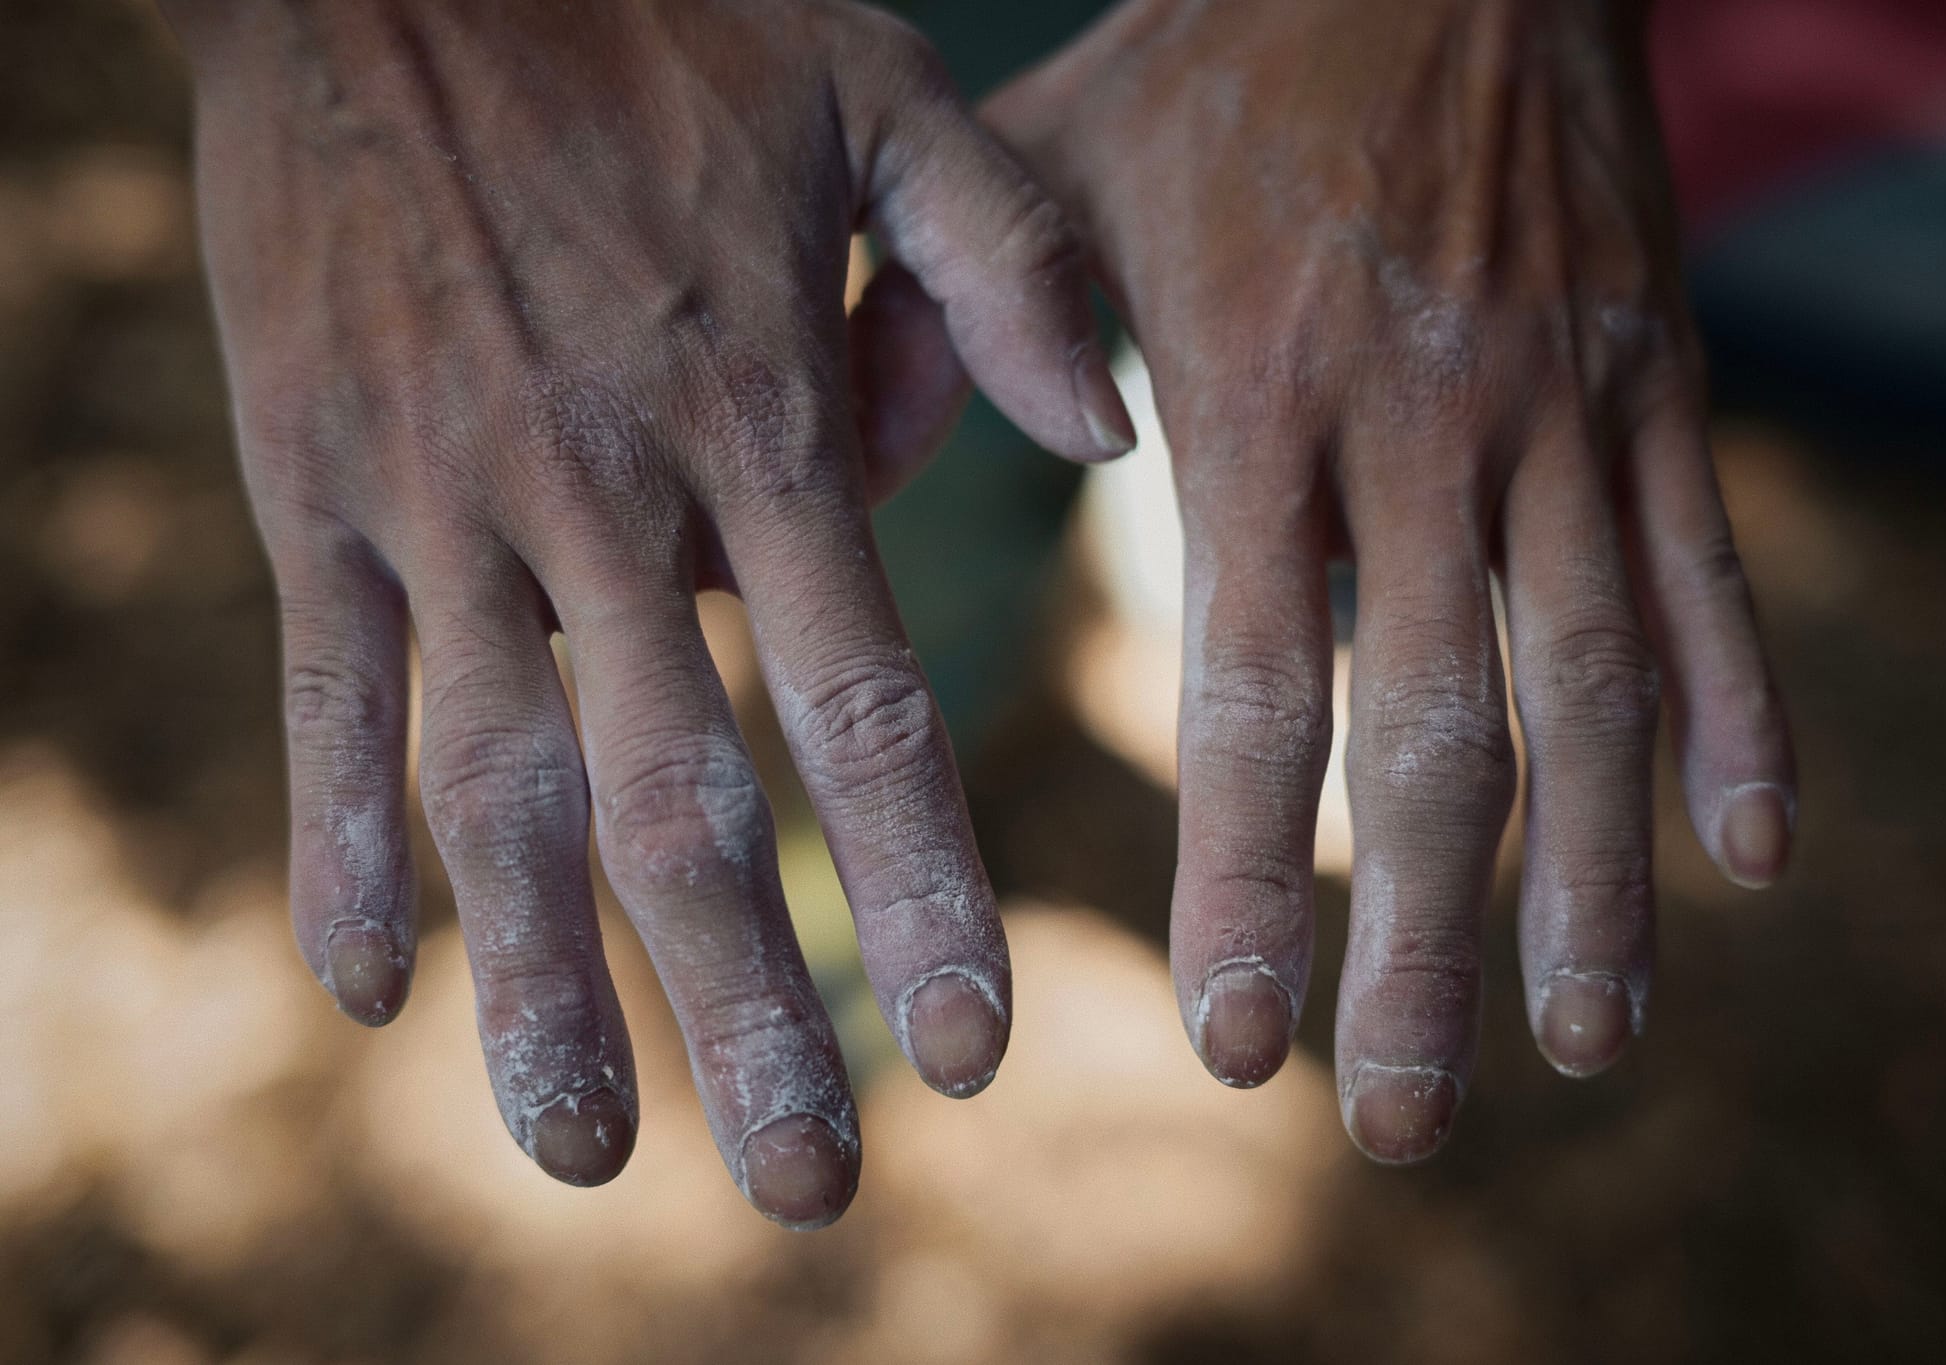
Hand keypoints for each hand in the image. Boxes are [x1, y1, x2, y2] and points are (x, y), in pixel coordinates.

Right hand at [170, 0, 1132, 1224]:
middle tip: (806, 1190)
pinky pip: (327, 693)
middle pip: (684, 802)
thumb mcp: (877, 88)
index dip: (917, 894)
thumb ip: (1004, 262)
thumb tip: (1117, 440)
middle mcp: (608, 492)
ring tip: (586, 1152)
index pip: (864, 707)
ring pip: (497, 786)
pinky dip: (338, 846)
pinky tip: (367, 993)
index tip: (971, 1054)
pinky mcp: (311, 480)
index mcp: (768, 414)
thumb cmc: (661, 15)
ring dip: (542, 986)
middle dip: (747, 1011)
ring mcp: (444, 498)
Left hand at [951, 0, 1795, 1159]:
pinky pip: (1714, 576)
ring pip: (1598, 685)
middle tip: (1405, 1126)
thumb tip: (879, 454)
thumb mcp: (1048, 150)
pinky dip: (1746, 721)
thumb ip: (951, 307)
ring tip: (1585, 1050)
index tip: (1233, 1036)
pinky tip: (1754, 861)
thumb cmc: (1219, 44)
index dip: (1254, 874)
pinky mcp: (1662, 380)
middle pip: (1443, 733)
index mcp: (1256, 386)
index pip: (1260, 682)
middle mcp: (1424, 423)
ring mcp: (1566, 407)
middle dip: (1426, 948)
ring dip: (1601, 885)